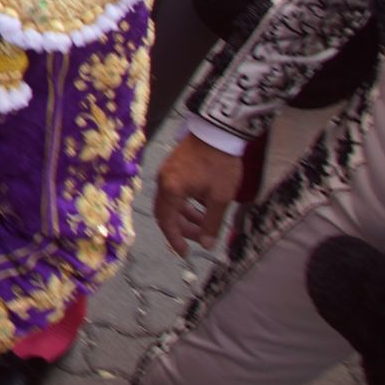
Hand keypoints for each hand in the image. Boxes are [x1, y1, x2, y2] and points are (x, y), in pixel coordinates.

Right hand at [153, 134, 244, 255]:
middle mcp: (164, 181)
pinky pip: (175, 191)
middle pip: (166, 213)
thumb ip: (212, 223)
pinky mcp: (174, 166)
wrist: (218, 132)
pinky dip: (187, 203)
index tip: (185, 253)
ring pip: (172, 202)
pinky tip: (204, 204)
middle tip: (201, 238)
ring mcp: (167, 172)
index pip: (167, 222)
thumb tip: (207, 244)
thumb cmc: (219, 165)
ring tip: (207, 222)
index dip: (175, 240)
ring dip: (187, 216)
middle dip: (182, 229)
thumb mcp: (220, 198)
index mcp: (171, 190)